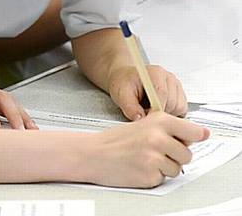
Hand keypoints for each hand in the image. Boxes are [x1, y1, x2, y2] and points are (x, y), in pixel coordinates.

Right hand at [81, 112, 208, 187]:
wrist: (95, 153)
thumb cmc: (118, 139)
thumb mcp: (144, 123)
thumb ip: (168, 127)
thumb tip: (199, 134)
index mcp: (159, 121)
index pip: (192, 131)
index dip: (197, 136)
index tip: (202, 136)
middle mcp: (159, 137)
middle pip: (187, 154)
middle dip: (177, 155)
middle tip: (160, 151)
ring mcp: (154, 157)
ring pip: (177, 168)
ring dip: (166, 167)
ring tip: (147, 159)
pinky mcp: (150, 174)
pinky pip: (163, 179)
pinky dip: (154, 176)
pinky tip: (140, 167)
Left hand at [108, 64, 186, 120]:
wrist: (126, 78)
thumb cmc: (124, 83)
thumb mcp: (121, 94)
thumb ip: (130, 107)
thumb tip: (140, 119)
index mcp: (155, 73)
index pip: (163, 93)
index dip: (156, 109)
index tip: (148, 118)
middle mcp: (168, 77)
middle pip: (173, 102)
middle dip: (160, 112)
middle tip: (146, 113)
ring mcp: (176, 85)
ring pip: (180, 108)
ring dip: (167, 114)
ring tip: (151, 109)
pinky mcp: (179, 94)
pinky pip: (182, 110)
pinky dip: (172, 114)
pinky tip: (159, 110)